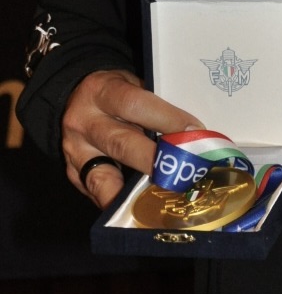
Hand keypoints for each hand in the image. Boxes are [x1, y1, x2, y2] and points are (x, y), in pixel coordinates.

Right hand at [61, 69, 202, 207]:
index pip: (135, 104)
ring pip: (106, 177)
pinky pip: (98, 194)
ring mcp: (75, 151)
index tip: (196, 133)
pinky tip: (145, 209)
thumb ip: (157, 104)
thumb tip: (193, 131)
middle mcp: (84, 122)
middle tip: (189, 172)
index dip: (167, 119)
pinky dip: (121, 203)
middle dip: (158, 161)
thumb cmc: (118, 92)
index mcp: (102, 91)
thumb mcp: (133, 84)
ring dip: (140, 190)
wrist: (77, 100)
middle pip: (122, 144)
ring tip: (170, 196)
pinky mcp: (73, 174)